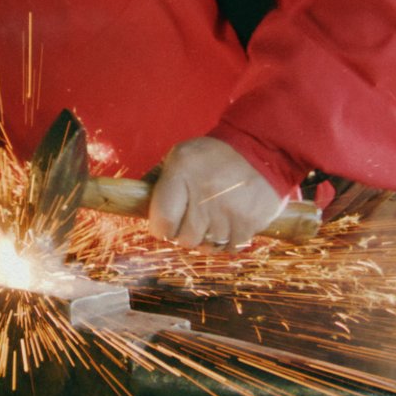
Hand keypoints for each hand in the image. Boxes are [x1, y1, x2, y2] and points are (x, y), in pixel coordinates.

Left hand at [148, 137, 283, 249]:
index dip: (162, 228)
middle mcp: (204, 194)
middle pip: (184, 239)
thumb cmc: (214, 155)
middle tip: (193, 218)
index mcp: (181, 173)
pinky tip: (228, 223)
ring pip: (206, 247)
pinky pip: (229, 248)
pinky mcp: (249, 223)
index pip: (162, 222)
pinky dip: (227, 241)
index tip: (167, 223)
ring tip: (212, 218)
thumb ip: (158, 180)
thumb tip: (134, 203)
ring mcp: (228, 211)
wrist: (262, 147)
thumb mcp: (180, 155)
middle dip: (185, 233)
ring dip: (207, 238)